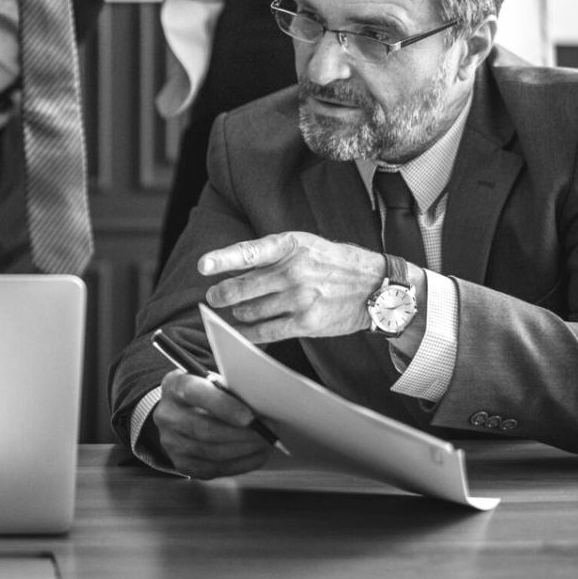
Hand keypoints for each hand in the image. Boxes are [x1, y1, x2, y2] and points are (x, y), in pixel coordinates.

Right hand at [151, 370, 270, 478]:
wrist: (177, 412)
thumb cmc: (203, 394)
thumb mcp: (211, 380)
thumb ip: (229, 387)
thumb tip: (258, 404)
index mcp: (175, 386)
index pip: (196, 394)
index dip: (224, 406)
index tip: (250, 418)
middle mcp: (168, 415)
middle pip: (206, 429)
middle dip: (242, 434)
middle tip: (267, 432)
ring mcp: (171, 442)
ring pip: (212, 452)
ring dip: (245, 450)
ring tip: (265, 443)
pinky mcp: (182, 463)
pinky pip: (214, 468)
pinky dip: (240, 464)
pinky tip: (255, 455)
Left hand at [200, 232, 384, 342]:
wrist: (374, 286)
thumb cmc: (332, 263)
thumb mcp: (304, 245)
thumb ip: (270, 255)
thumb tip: (231, 267)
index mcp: (290, 246)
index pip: (249, 252)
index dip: (223, 259)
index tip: (203, 266)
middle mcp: (293, 271)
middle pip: (242, 288)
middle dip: (221, 295)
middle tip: (213, 298)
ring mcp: (299, 299)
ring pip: (250, 311)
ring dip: (238, 313)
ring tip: (237, 310)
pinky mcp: (306, 322)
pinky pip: (266, 332)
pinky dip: (247, 333)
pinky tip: (239, 331)